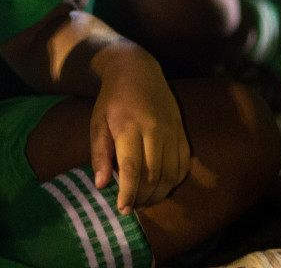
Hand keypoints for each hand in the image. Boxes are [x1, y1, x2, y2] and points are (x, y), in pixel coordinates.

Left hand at [89, 49, 190, 213]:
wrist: (137, 70)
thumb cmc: (112, 99)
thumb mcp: (97, 122)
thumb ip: (99, 153)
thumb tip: (101, 185)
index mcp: (129, 127)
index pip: (132, 168)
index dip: (128, 193)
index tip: (122, 209)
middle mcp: (154, 130)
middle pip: (153, 175)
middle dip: (142, 197)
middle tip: (131, 207)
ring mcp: (172, 131)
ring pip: (171, 174)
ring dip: (159, 194)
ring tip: (144, 201)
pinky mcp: (182, 132)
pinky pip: (183, 165)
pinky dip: (174, 181)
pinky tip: (161, 187)